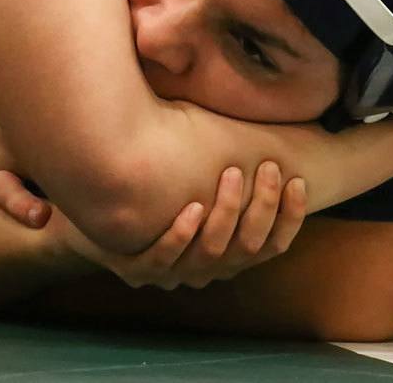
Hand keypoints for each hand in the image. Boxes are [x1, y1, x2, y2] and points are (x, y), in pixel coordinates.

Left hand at [51, 162, 305, 288]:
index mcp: (225, 252)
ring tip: (230, 175)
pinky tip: (190, 208)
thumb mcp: (202, 172)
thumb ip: (234, 158)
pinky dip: (179, 236)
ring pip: (209, 255)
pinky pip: (162, 259)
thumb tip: (272, 120)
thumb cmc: (157, 183)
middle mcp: (203, 269)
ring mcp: (169, 272)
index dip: (289, 217)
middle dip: (261, 207)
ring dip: (225, 214)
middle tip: (265, 168)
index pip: (272, 245)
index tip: (297, 181)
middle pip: (247, 250)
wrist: (95, 204)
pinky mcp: (133, 269)